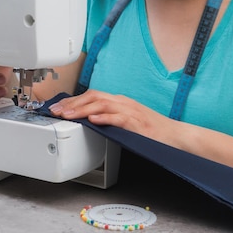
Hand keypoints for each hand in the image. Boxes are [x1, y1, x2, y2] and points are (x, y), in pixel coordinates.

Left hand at [48, 89, 176, 143]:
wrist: (176, 137)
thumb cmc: (152, 131)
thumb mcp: (126, 121)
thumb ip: (109, 118)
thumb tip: (88, 121)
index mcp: (120, 101)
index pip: (92, 95)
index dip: (73, 100)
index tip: (58, 107)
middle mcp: (124, 103)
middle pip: (94, 96)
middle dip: (72, 103)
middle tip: (56, 111)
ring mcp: (132, 112)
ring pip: (103, 105)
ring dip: (83, 110)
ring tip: (68, 116)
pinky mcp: (138, 124)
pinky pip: (119, 118)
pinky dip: (105, 118)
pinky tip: (93, 121)